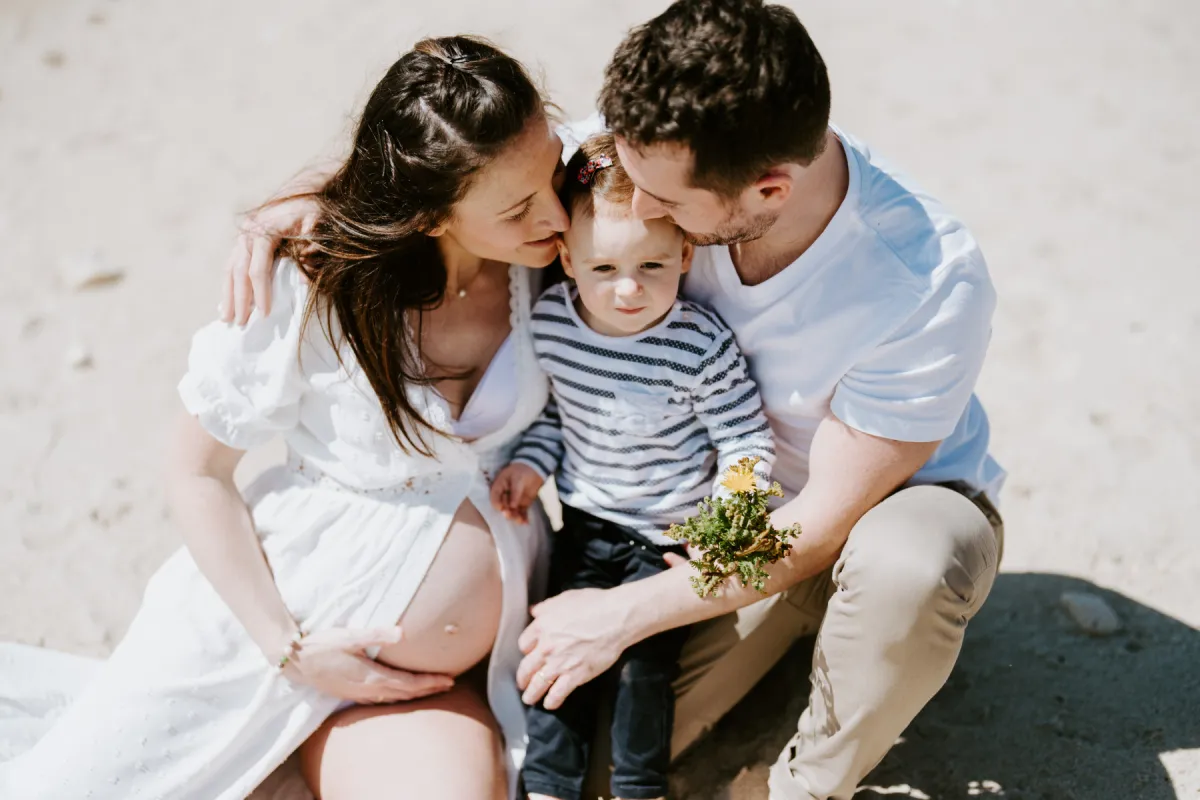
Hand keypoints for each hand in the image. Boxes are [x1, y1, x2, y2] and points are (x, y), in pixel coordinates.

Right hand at [221, 193, 320, 324]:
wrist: (304, 192)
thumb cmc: (313, 210)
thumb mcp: (318, 225)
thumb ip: (312, 248)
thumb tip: (302, 281)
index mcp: (264, 231)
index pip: (258, 269)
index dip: (260, 293)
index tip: (264, 314)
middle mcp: (248, 233)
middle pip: (239, 272)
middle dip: (239, 299)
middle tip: (240, 323)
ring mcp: (243, 236)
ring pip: (230, 269)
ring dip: (228, 295)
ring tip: (226, 318)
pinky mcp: (244, 241)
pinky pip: (232, 265)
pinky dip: (229, 284)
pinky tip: (227, 302)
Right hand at [280, 626, 454, 703]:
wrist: (295, 662)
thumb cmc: (321, 645)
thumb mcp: (349, 635)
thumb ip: (376, 634)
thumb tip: (402, 633)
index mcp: (371, 676)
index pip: (409, 683)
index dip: (430, 682)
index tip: (449, 680)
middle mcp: (368, 690)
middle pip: (406, 694)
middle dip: (429, 690)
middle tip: (450, 685)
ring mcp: (359, 694)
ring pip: (395, 699)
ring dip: (415, 695)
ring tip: (432, 689)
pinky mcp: (351, 694)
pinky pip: (382, 700)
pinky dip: (398, 697)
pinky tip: (401, 694)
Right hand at [489, 463, 544, 523]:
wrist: (535, 468)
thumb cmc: (523, 470)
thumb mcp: (517, 479)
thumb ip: (515, 493)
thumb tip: (512, 506)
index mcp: (500, 486)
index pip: (494, 497)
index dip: (497, 503)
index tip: (501, 508)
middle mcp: (505, 495)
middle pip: (503, 506)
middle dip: (506, 512)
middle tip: (510, 515)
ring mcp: (514, 500)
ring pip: (512, 511)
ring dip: (515, 517)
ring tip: (520, 520)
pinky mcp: (522, 504)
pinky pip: (521, 512)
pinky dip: (523, 517)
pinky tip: (526, 522)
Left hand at [516, 587, 631, 709]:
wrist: (615, 619)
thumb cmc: (593, 604)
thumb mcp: (565, 598)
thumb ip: (546, 606)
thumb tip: (534, 612)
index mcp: (542, 626)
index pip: (523, 644)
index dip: (526, 650)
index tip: (529, 654)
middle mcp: (546, 647)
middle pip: (526, 668)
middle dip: (522, 678)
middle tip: (522, 684)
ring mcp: (560, 663)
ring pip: (538, 684)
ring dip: (532, 694)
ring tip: (529, 699)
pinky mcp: (575, 675)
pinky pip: (558, 693)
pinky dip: (552, 701)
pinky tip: (549, 704)